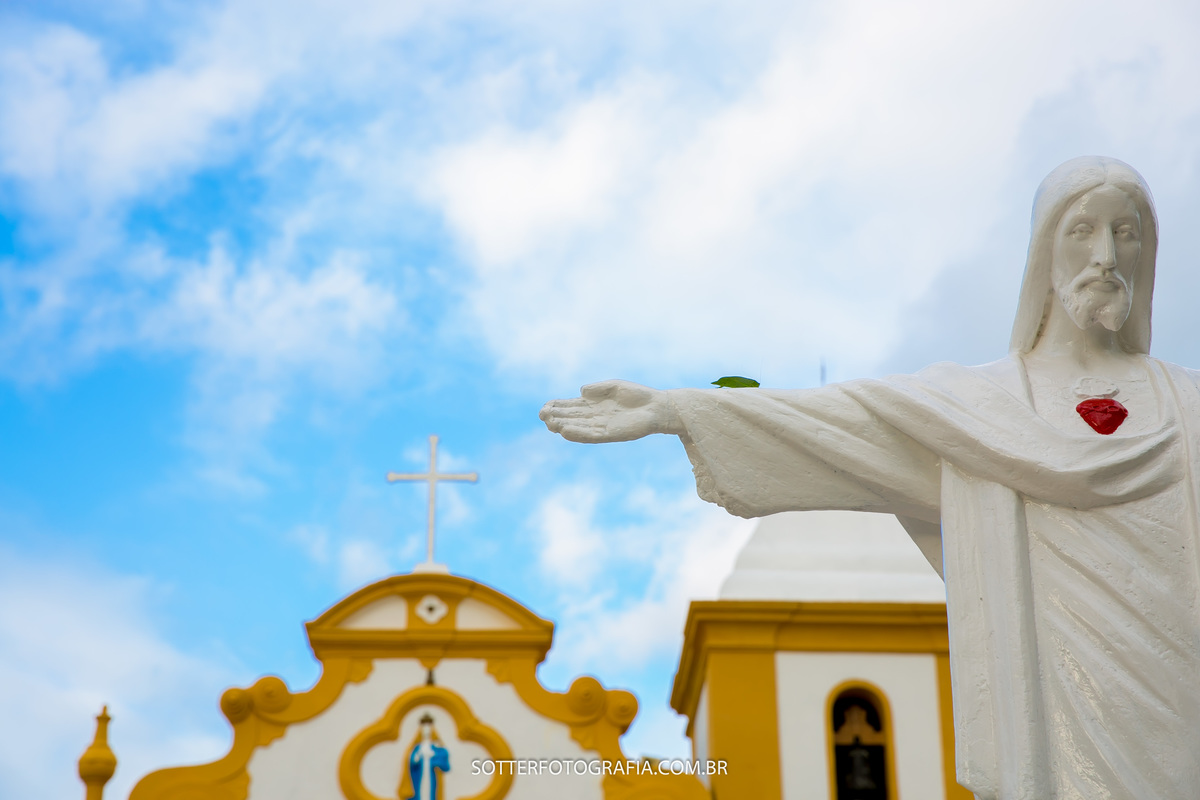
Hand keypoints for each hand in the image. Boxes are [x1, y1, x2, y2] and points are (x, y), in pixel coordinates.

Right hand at [539, 380, 682, 442]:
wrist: (657, 407)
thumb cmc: (637, 395)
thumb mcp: (614, 386)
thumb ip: (597, 389)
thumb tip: (581, 391)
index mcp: (593, 405)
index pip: (570, 406)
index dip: (556, 406)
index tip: (544, 407)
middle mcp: (594, 417)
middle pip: (570, 417)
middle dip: (556, 416)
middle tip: (542, 415)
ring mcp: (601, 426)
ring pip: (577, 427)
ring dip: (563, 426)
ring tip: (550, 424)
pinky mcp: (610, 434)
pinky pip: (590, 435)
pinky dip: (578, 433)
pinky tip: (566, 431)